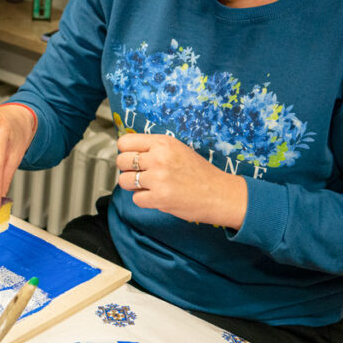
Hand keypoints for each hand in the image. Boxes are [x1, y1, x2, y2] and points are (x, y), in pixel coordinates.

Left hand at [116, 133, 246, 227]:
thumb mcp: (178, 149)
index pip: (124, 142)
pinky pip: (136, 199)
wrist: (221, 194)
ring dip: (133, 186)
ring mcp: (158, 178)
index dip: (126, 151)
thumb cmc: (200, 173)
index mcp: (163, 143)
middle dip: (127, 170)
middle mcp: (159, 158)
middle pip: (121, 161)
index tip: (132, 158)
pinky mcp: (159, 198)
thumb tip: (128, 150)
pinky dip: (144, 200)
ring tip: (149, 186)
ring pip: (124, 181)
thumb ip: (154, 148)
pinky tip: (157, 197)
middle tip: (141, 174)